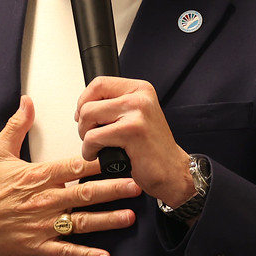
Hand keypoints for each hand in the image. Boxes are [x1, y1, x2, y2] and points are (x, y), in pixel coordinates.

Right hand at [0, 97, 140, 255]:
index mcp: (37, 176)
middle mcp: (43, 201)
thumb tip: (27, 102)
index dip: (99, 162)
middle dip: (113, 189)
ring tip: (130, 216)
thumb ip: (16, 125)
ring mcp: (42, 225)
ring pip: (81, 223)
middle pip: (85, 194)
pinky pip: (66, 251)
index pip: (74, 166)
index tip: (119, 155)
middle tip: (137, 184)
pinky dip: (86, 255)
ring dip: (107, 220)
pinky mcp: (37, 246)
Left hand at [75, 77, 193, 209]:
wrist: (171, 171)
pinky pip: (93, 137)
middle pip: (89, 102)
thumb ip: (114, 104)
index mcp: (140, 89)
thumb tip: (83, 104)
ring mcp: (137, 112)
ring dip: (85, 137)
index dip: (84, 101)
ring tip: (97, 146)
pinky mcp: (131, 131)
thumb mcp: (135, 116)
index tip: (85, 116)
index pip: (99, 83)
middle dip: (83, 123)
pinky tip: (100, 155)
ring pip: (88, 116)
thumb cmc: (151, 148)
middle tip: (92, 136)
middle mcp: (140, 97)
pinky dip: (89, 150)